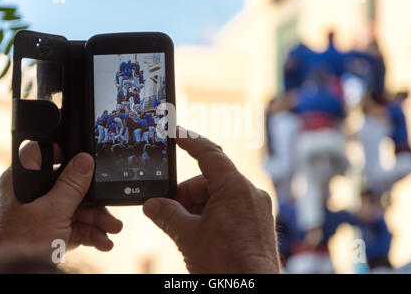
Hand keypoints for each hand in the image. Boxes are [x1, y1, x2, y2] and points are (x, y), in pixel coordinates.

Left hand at [0, 142, 122, 255]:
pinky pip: (75, 227)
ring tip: (113, 229)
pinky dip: (90, 233)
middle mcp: (33, 196)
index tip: (88, 161)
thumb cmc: (21, 244)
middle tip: (110, 205)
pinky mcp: (50, 233)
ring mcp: (42, 215)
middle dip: (93, 200)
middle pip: (69, 187)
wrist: (16, 277)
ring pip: (76, 209)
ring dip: (97, 220)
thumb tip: (85, 160)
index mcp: (23, 182)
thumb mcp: (53, 212)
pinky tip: (104, 242)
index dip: (65, 153)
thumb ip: (72, 185)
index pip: (43, 155)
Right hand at [143, 127, 278, 273]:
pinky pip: (232, 208)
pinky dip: (213, 215)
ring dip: (199, 207)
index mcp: (236, 188)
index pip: (210, 154)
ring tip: (185, 229)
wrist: (251, 290)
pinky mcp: (259, 222)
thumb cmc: (225, 264)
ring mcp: (257, 208)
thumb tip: (152, 205)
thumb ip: (167, 215)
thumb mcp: (188, 236)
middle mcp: (251, 193)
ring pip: (220, 196)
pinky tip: (201, 233)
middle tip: (169, 211)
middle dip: (187, 194)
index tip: (177, 133)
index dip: (190, 141)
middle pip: (211, 180)